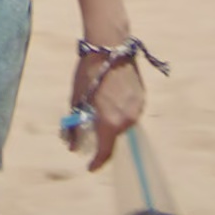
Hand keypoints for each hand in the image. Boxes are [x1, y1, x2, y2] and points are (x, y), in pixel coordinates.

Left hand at [63, 41, 148, 171]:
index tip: (90, 167)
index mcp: (110, 123)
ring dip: (111, 124)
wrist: (111, 46)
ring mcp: (138, 110)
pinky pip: (130, 114)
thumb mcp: (76, 99)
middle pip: (114, 139)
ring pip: (123, 126)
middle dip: (102, 138)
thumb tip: (72, 146)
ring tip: (99, 108)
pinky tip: (109, 99)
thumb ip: (75, 126)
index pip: (105, 152)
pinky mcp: (142, 99)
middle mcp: (127, 120)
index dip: (96, 162)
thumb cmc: (89, 72)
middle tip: (89, 130)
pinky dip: (119, 113)